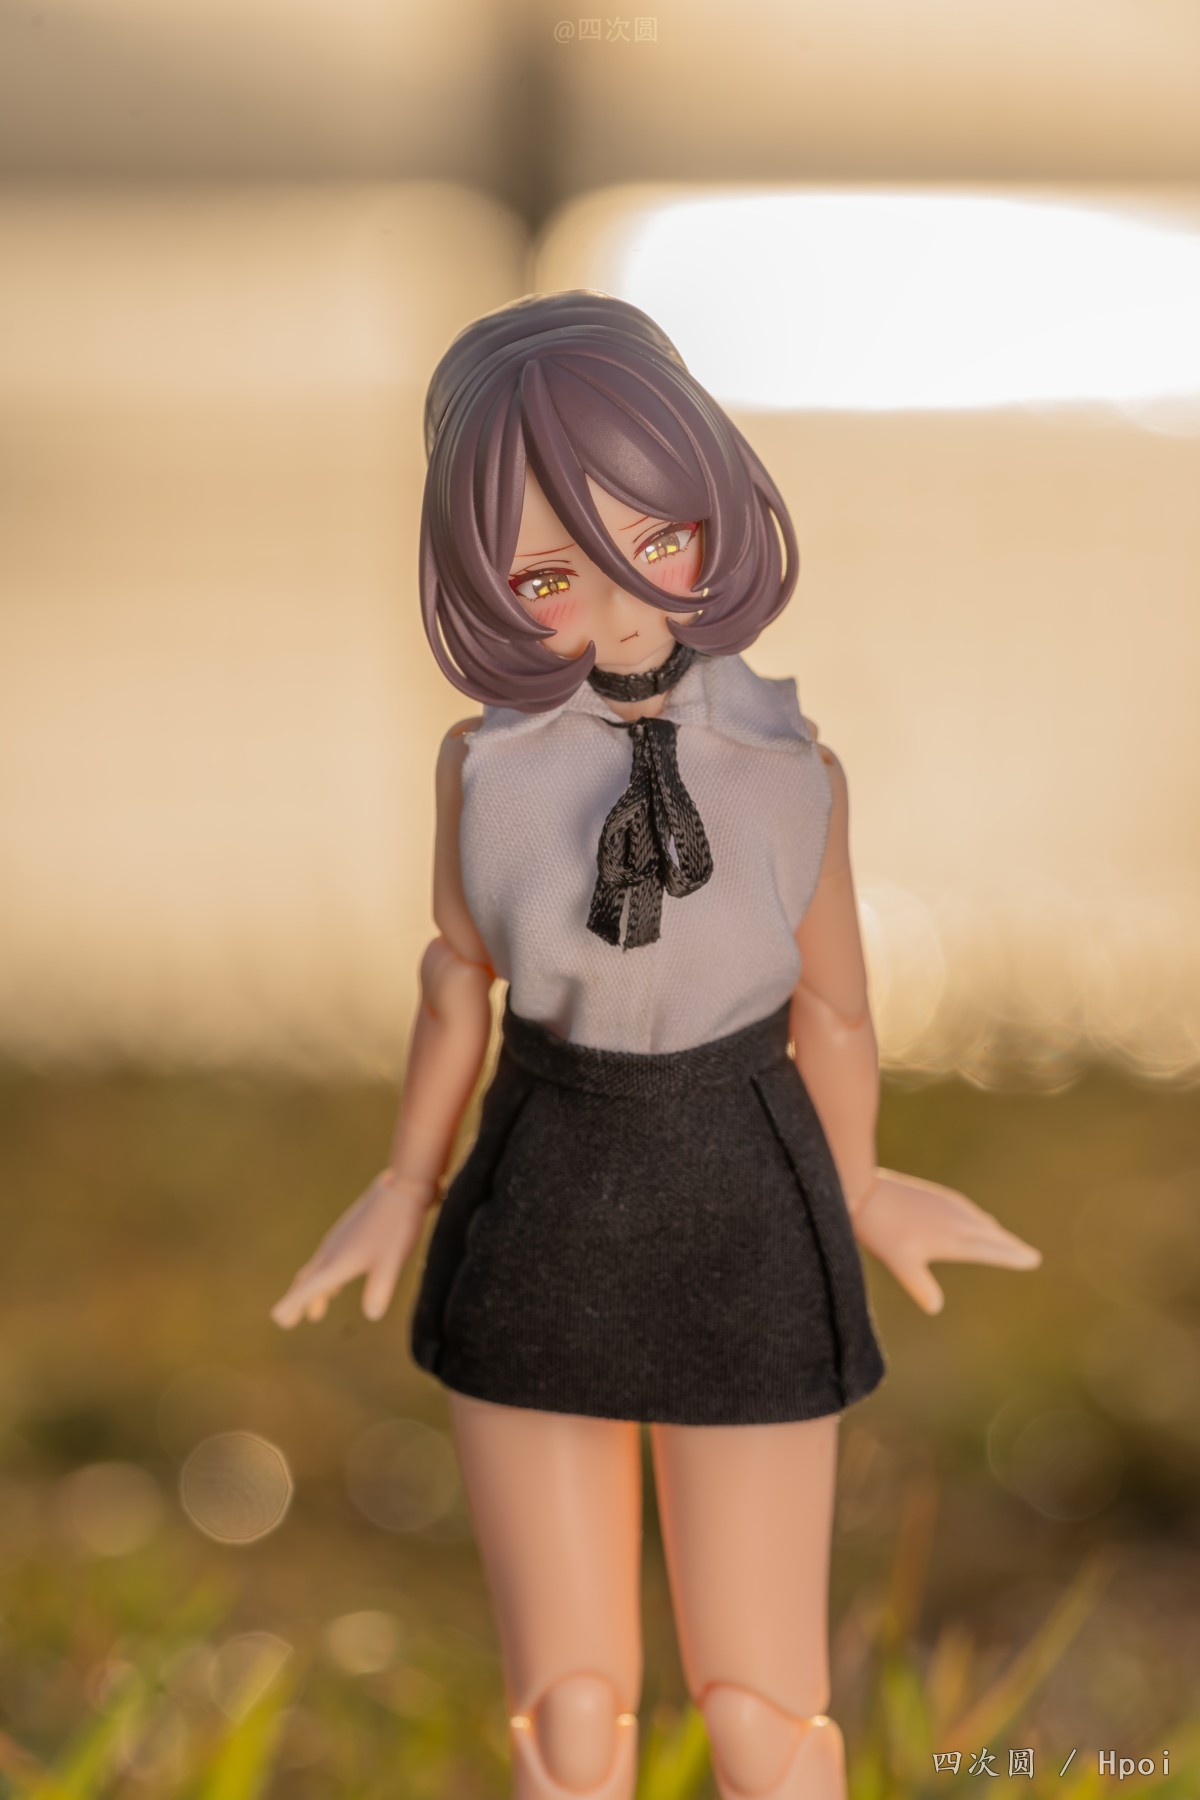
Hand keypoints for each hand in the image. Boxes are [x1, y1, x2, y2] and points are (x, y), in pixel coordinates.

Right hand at [269, 1170, 435, 1327]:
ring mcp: (339, 1240)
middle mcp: (331, 1251)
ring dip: (313, 1291)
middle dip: (298, 1301)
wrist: (403, 1187)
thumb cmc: (396, 1226)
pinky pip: (329, 1260)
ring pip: (318, 1269)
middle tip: (289, 1320)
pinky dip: (326, 1277)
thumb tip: (372, 1315)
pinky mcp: (349, 1233)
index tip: (279, 1320)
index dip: (291, 1306)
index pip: (305, 1289)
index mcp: (335, 1263)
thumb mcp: (391, 1262)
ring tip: (316, 1311)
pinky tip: (337, 1283)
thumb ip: (380, 1288)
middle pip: (307, 1280)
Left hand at [850, 1167, 1040, 1314]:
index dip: (1011, 1256)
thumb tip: (935, 1308)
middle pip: (991, 1235)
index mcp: (952, 1239)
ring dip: (993, 1231)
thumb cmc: (882, 1231)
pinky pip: (964, 1207)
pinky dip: (976, 1216)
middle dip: (1010, 1246)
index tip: (1031, 1260)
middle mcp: (955, 1219)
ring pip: (977, 1220)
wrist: (863, 1192)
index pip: (990, 1250)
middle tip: (1031, 1255)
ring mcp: (945, 1204)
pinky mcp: (933, 1195)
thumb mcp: (899, 1263)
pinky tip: (971, 1216)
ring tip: (1003, 1238)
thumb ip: (919, 1286)